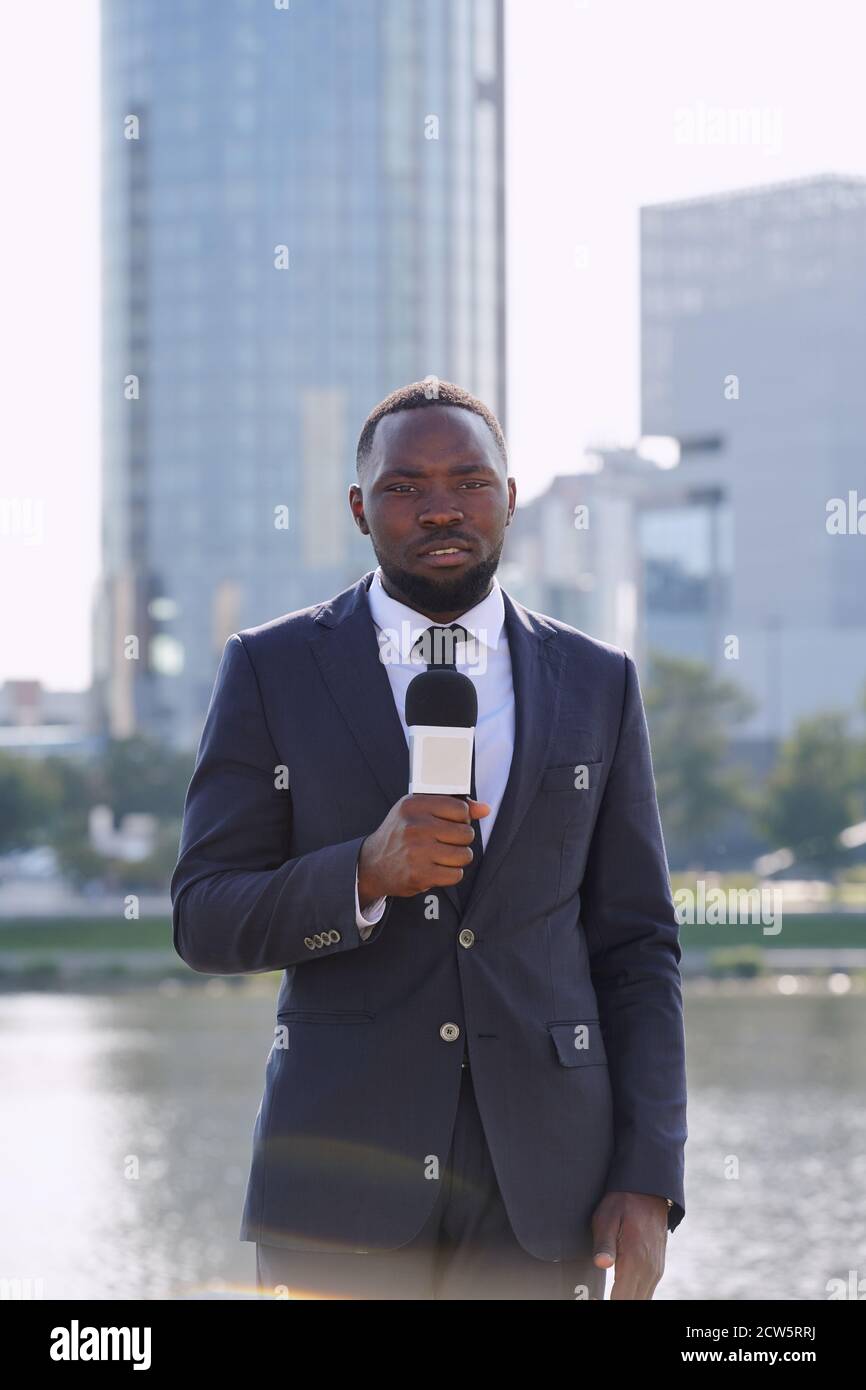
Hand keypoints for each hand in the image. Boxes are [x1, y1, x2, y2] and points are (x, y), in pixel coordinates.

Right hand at [358, 794, 490, 899]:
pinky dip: (450, 874)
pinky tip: (436, 869)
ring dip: (457, 859)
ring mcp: (417, 851)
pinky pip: (456, 874)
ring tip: (441, 857)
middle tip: (444, 843)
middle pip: (466, 833)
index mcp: (414, 805)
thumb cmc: (400, 834)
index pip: (460, 809)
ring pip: (464, 855)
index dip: (461, 819)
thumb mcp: (419, 811)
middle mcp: (414, 826)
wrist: (372, 864)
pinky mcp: (420, 875)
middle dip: (460, 841)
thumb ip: (453, 807)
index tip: (450, 824)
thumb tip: (485, 809)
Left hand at [591, 1191, 667, 1299]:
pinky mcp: (657, 1268)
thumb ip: (604, 1243)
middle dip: (615, 1303)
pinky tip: (619, 1291)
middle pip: (633, 1303)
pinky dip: (633, 1295)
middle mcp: (649, 1270)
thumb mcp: (606, 1217)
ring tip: (604, 1296)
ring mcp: (655, 1270)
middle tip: (594, 1298)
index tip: (591, 1300)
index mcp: (635, 1260)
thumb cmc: (623, 1202)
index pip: (621, 1300)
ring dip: (625, 1299)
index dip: (605, 1304)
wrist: (649, 1189)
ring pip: (642, 1300)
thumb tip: (601, 1264)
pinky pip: (646, 1292)